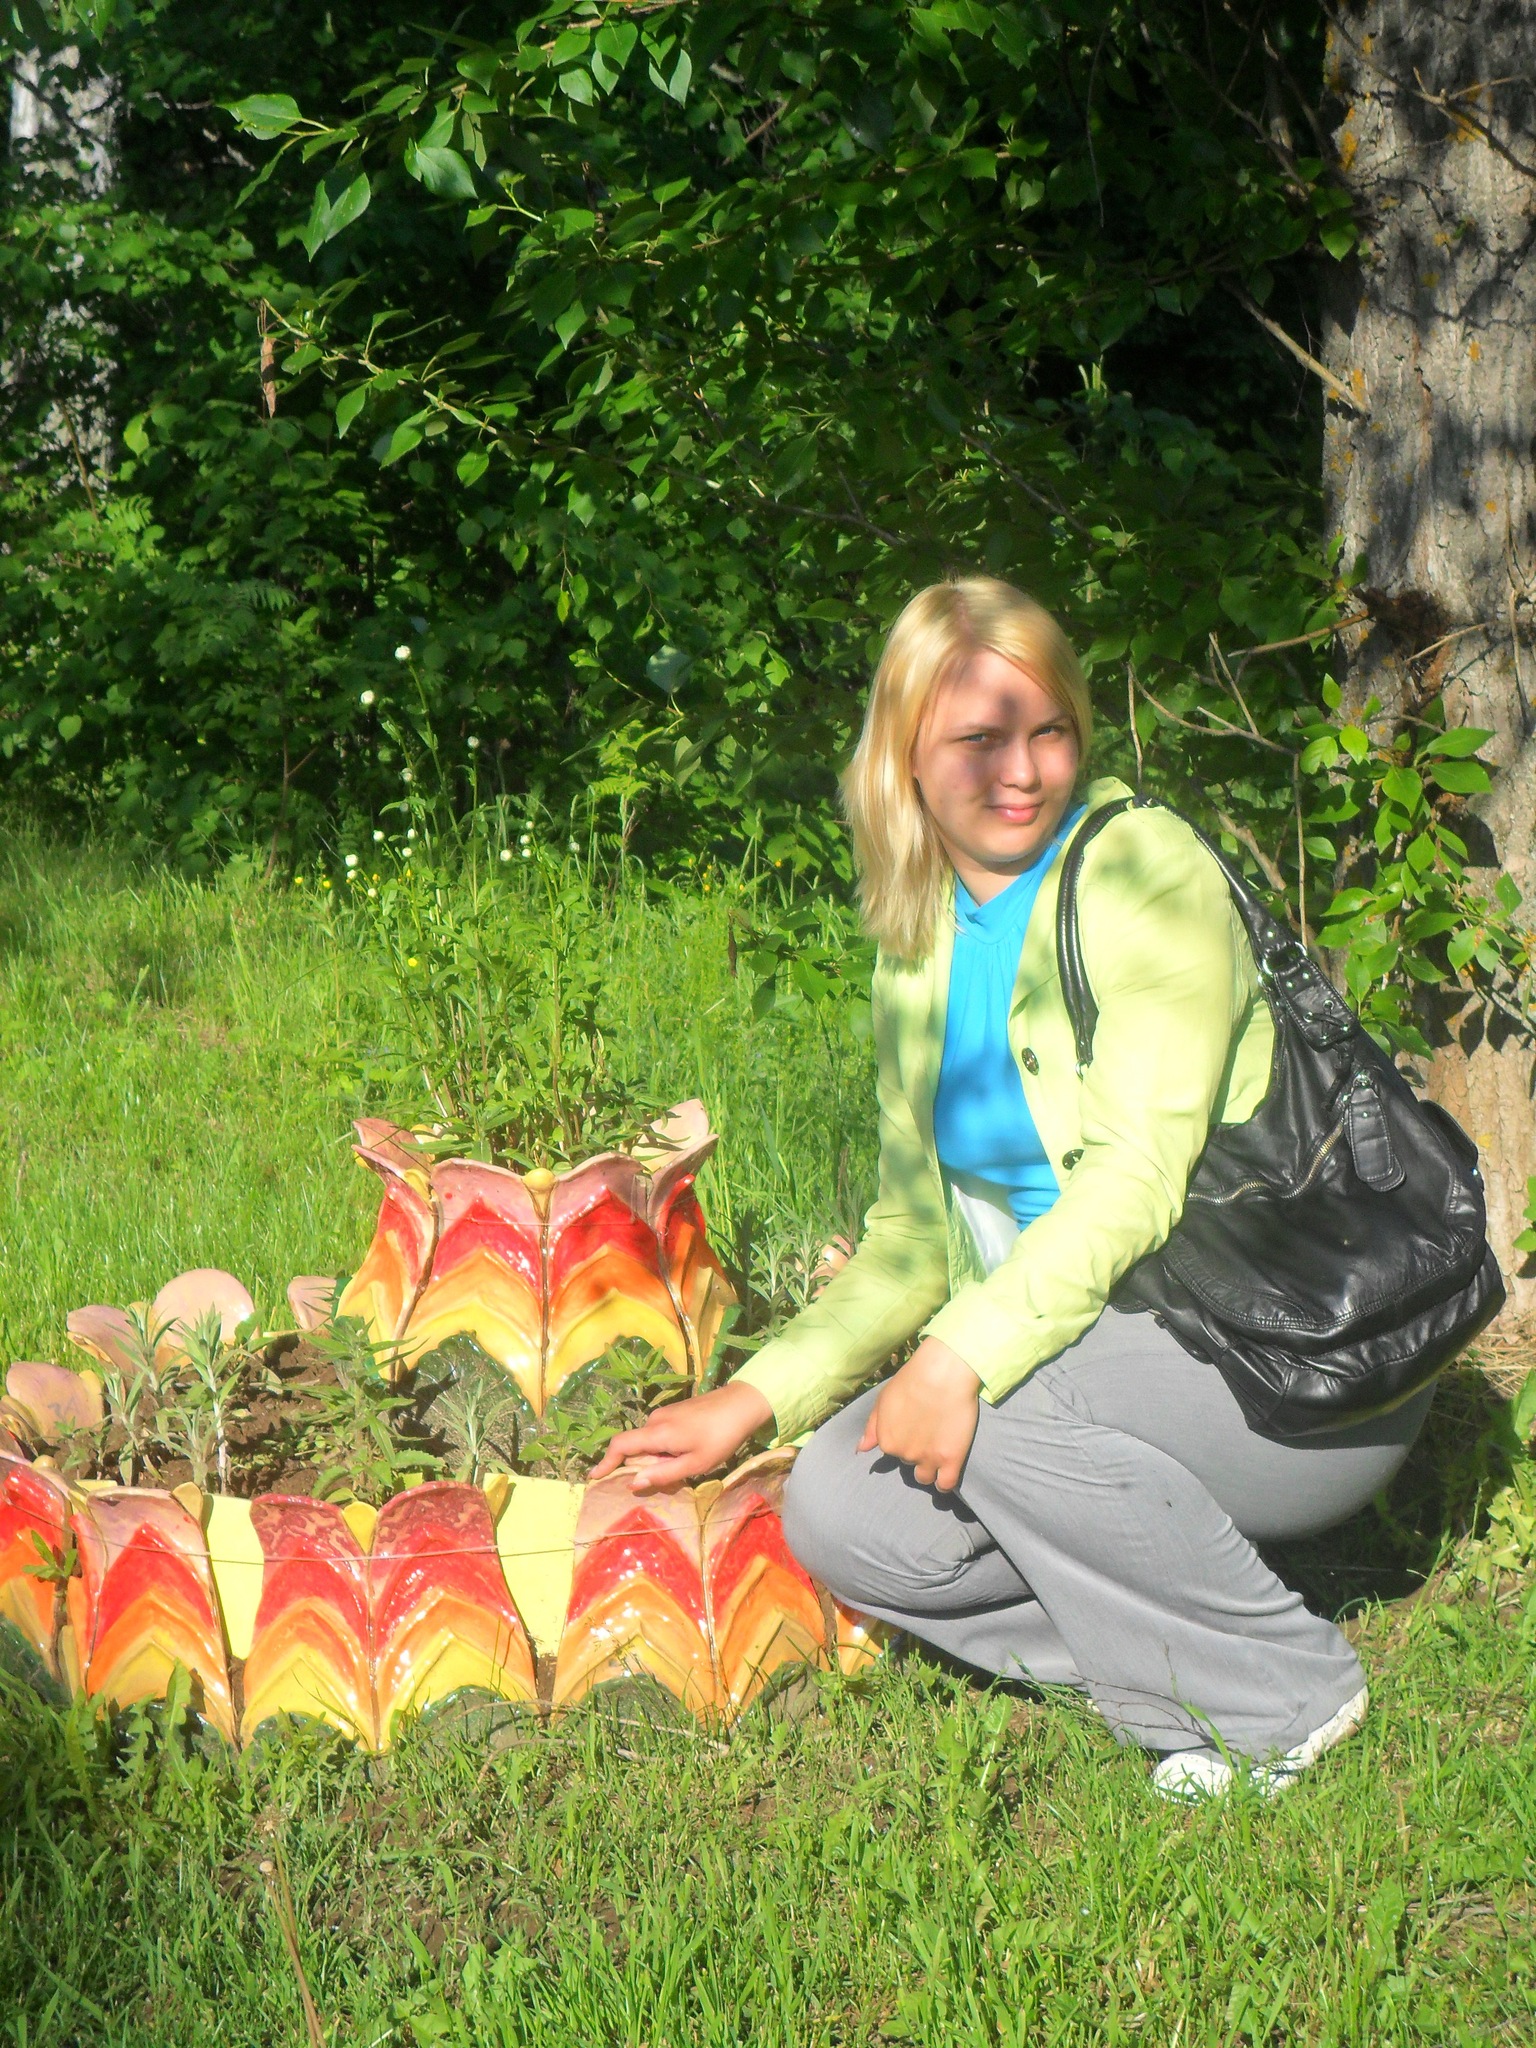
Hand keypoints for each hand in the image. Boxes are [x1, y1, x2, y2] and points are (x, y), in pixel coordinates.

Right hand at [589, 1380, 774, 1493]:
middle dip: (636, 1466)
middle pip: (634, 1445)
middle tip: (654, 1483)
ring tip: (678, 1471)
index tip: (594, 1478)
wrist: (742, 1404)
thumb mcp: (695, 1464)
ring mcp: (666, 1413)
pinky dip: (662, 1449)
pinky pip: (659, 1434)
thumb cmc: (721, 1437)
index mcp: (657, 1433)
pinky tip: (684, 1456)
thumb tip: (632, 1483)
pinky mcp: (676, 1411)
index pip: (620, 1445)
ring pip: (648, 1441)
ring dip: (653, 1458)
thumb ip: (663, 1474)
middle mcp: (656, 1420)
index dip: (605, 1462)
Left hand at [857, 1337, 979, 1492]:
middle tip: (927, 1433)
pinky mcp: (951, 1459)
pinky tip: (945, 1474)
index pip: (891, 1452)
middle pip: (908, 1462)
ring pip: (924, 1477)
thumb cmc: (912, 1380)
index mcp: (886, 1440)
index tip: (911, 1430)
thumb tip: (861, 1449)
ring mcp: (928, 1459)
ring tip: (936, 1452)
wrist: (943, 1374)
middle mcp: (904, 1454)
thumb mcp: (884, 1400)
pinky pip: (945, 1485)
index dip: (902, 1441)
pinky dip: (943, 1484)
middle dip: (915, 1452)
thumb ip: (872, 1427)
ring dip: (928, 1468)